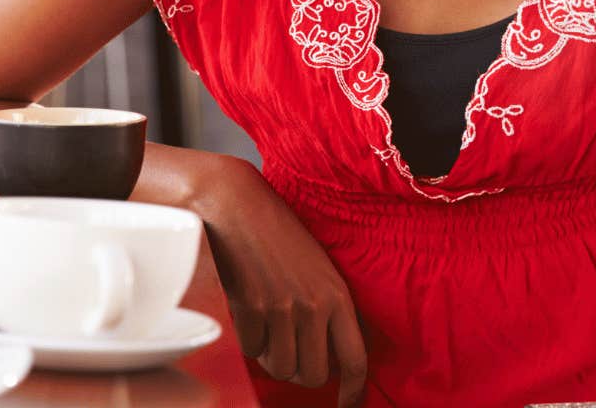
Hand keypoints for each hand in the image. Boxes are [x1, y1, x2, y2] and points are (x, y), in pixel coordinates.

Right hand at [192, 157, 367, 405]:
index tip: (349, 405)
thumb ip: (328, 309)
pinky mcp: (249, 309)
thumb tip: (328, 356)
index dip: (353, 391)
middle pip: (313, 375)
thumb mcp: (320, 269)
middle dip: (301, 371)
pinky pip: (251, 350)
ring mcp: (281, 309)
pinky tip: (250, 311)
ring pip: (280, 367)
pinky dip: (249, 340)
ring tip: (270, 324)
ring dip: (273, 356)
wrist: (239, 207)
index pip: (355, 359)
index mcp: (338, 296)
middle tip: (292, 348)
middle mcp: (314, 306)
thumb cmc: (281, 236)